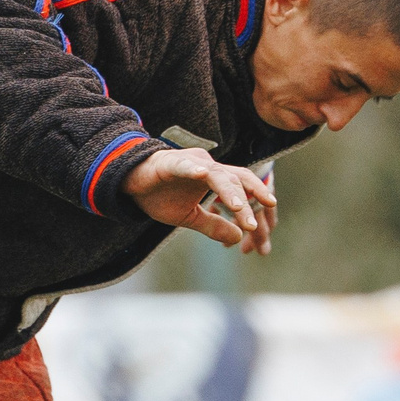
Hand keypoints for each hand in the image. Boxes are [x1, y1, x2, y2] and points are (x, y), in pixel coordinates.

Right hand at [121, 148, 276, 252]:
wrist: (129, 184)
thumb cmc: (159, 196)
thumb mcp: (189, 218)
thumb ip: (214, 225)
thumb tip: (238, 238)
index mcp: (214, 177)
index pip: (242, 183)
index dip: (257, 193)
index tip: (270, 208)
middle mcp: (207, 166)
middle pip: (235, 179)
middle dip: (249, 199)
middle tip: (257, 218)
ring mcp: (190, 163)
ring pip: (216, 175)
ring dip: (228, 191)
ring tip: (238, 207)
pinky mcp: (170, 163)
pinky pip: (184, 166)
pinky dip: (192, 169)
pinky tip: (200, 174)